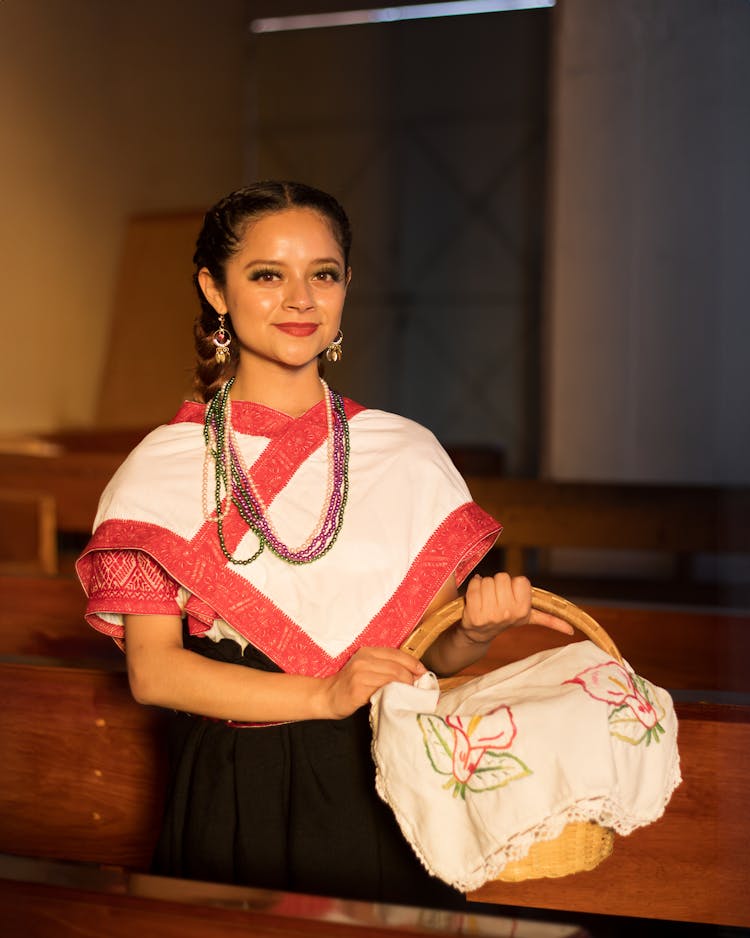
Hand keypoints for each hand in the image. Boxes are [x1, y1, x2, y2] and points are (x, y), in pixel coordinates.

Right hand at [321, 647, 426, 718]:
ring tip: (411, 693)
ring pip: (392, 677)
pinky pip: (382, 689)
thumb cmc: (349, 684)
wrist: (326, 696)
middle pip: (396, 666)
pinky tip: (398, 699)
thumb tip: (412, 672)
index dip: (412, 662)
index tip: (423, 672)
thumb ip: (383, 666)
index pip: (396, 653)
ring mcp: (360, 674)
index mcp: (367, 652)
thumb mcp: (365, 668)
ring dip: (405, 686)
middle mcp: (363, 659)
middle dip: (412, 676)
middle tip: (419, 686)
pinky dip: (394, 694)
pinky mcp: (358, 689)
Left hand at [459, 573, 573, 644]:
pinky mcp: (474, 614)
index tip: (510, 596)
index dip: (513, 585)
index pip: (520, 580)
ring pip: (488, 580)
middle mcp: (509, 614)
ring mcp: (491, 615)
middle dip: (498, 584)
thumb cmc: (503, 618)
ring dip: (484, 586)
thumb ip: (548, 619)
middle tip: (495, 599)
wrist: (478, 634)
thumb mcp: (527, 617)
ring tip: (484, 600)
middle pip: (502, 577)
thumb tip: (571, 631)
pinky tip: (473, 599)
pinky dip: (473, 587)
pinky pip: (474, 584)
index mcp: (523, 611)